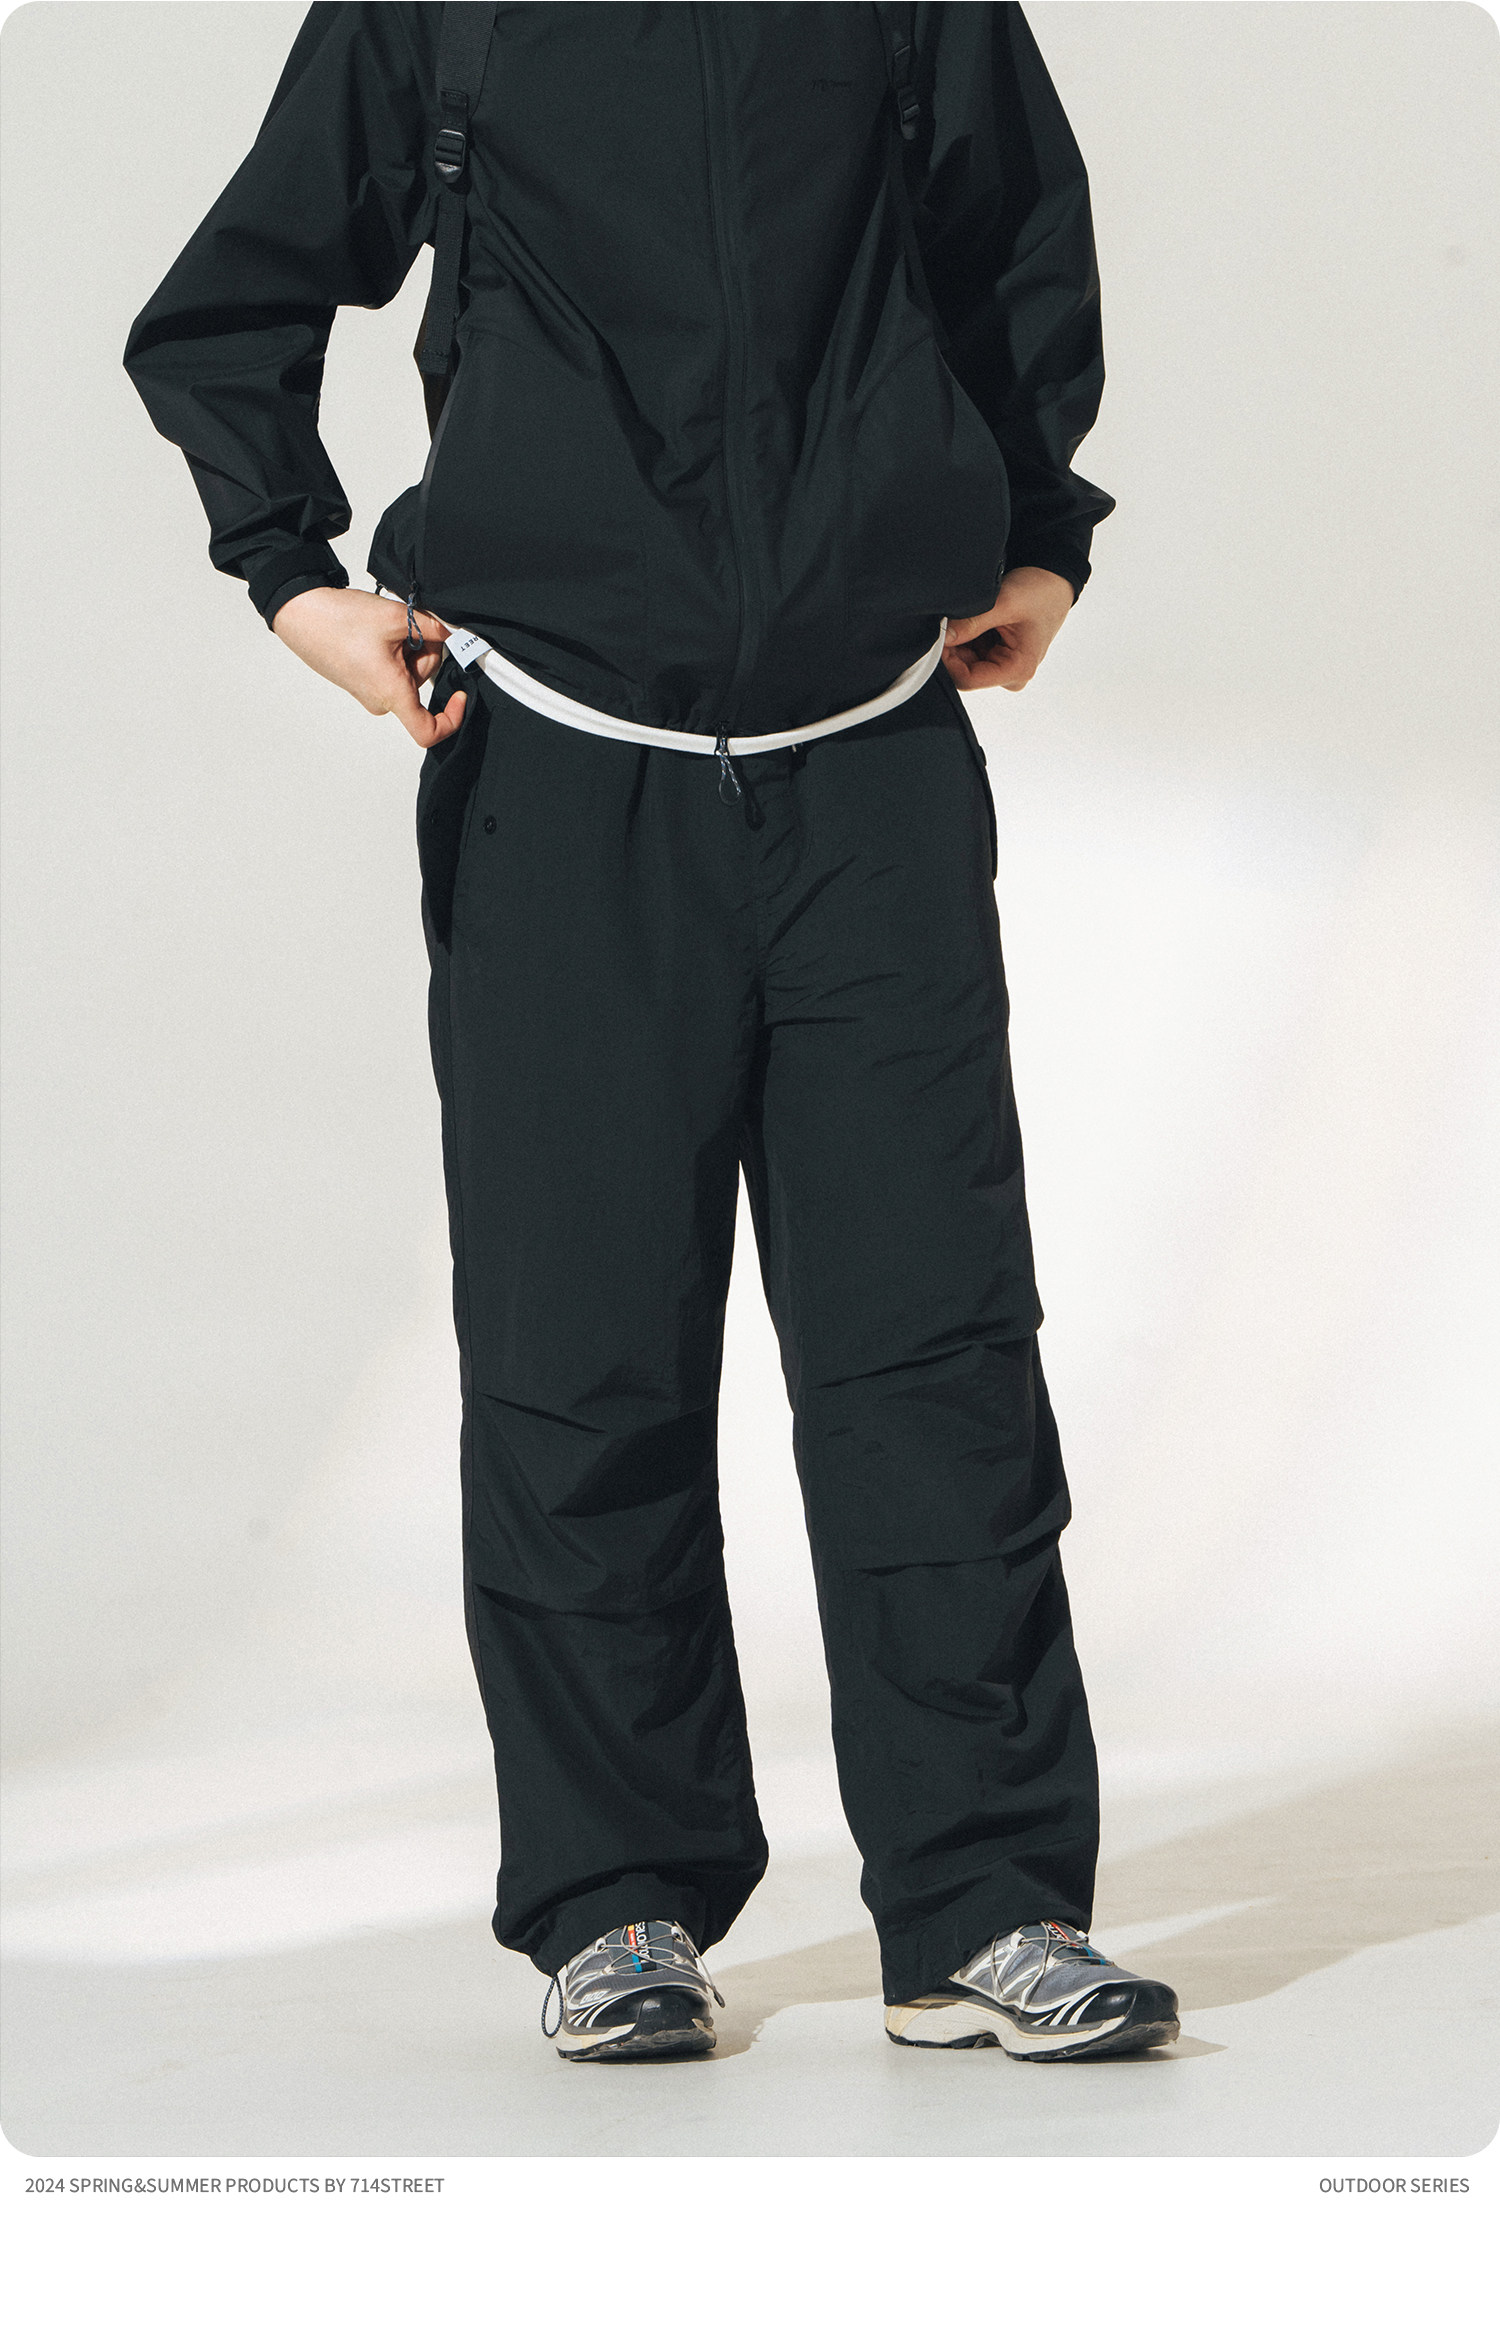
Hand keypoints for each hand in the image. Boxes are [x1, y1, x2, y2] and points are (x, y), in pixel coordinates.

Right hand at [271, 586, 466, 746]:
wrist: (300, 613)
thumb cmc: (338, 620)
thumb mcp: (397, 617)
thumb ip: (434, 628)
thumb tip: (453, 634)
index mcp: (391, 693)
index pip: (428, 731)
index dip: (452, 718)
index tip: (459, 696)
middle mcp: (380, 700)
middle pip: (422, 683)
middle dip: (424, 652)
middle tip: (407, 627)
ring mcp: (369, 693)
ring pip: (407, 674)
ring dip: (407, 648)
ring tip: (385, 628)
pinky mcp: (361, 682)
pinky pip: (391, 670)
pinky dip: (393, 650)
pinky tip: (377, 633)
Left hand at [942, 566, 1075, 691]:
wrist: (1054, 583)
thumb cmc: (1041, 593)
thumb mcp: (1004, 603)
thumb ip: (971, 623)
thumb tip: (942, 637)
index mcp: (1018, 669)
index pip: (967, 679)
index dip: (947, 660)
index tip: (938, 637)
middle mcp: (1011, 675)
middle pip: (964, 672)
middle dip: (954, 648)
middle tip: (952, 621)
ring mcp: (1005, 668)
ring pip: (965, 663)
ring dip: (961, 641)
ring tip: (972, 617)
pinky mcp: (998, 659)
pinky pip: (971, 654)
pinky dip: (967, 637)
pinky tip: (977, 621)